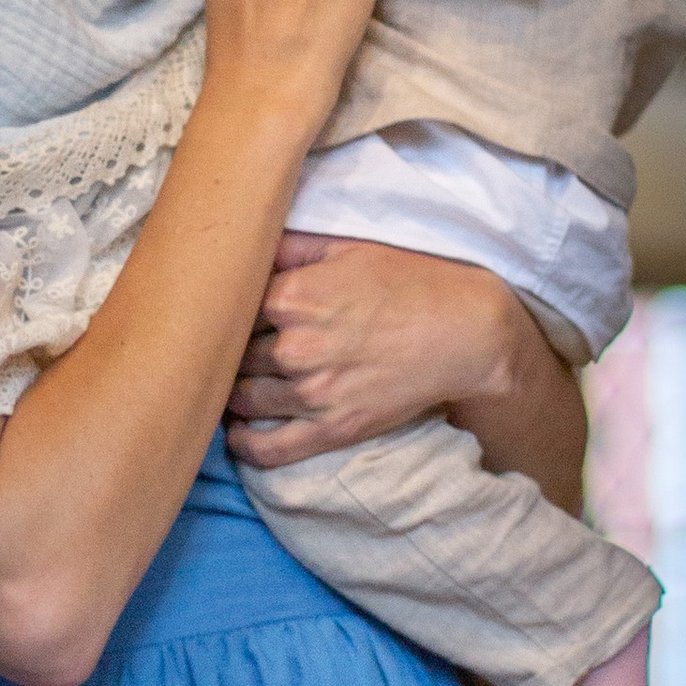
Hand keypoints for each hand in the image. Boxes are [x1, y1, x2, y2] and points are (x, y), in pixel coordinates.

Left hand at [228, 236, 556, 468]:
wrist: (466, 332)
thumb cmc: (411, 281)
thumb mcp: (348, 247)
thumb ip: (290, 246)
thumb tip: (243, 238)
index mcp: (292, 296)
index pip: (227, 307)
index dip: (224, 309)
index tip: (219, 311)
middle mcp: (294, 346)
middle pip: (231, 354)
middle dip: (224, 350)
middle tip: (219, 348)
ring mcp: (313, 392)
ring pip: (243, 398)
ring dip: (232, 392)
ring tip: (227, 385)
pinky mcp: (333, 428)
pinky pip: (270, 448)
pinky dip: (245, 444)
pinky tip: (237, 433)